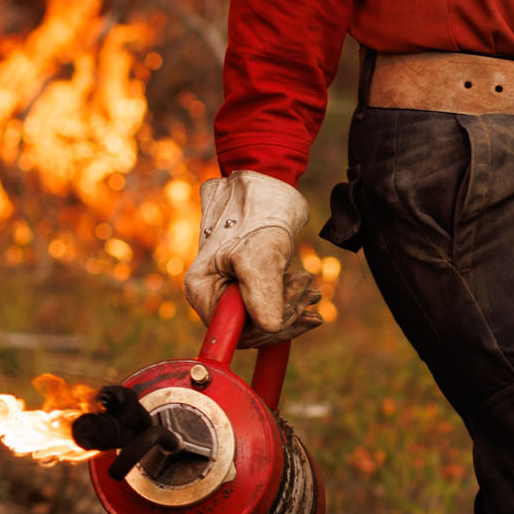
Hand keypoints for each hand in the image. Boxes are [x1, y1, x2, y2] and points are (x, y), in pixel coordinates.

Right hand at [183, 171, 322, 346]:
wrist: (265, 182)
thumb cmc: (255, 211)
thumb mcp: (258, 253)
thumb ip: (262, 293)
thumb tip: (271, 329)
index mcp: (203, 290)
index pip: (235, 332)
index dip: (267, 330)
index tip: (295, 315)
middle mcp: (213, 293)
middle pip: (253, 327)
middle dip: (285, 314)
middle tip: (309, 291)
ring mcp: (231, 287)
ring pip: (266, 316)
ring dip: (292, 306)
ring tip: (310, 285)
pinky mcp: (250, 281)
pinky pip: (272, 304)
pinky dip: (292, 300)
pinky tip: (309, 293)